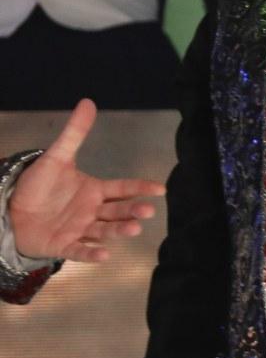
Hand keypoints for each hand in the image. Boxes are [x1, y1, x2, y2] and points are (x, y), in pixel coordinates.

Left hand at [8, 99, 164, 262]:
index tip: (159, 189)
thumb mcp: (55, 158)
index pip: (122, 189)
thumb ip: (74, 134)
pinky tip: (104, 254)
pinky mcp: (63, 245)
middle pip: (118, 212)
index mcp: (95, 191)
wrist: (10, 210)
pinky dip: (92, 254)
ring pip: (105, 231)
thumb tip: (88, 102)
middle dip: (133, 211)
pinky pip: (80, 250)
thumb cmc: (37, 186)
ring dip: (120, 231)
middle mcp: (92, 212)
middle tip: (147, 211)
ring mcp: (80, 230)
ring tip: (133, 229)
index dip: (140, 188)